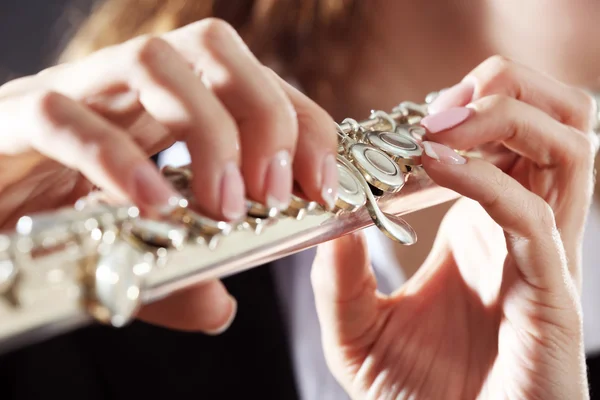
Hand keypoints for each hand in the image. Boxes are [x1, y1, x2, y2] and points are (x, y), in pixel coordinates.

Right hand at [0, 19, 337, 333]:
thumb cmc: (52, 224)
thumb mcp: (134, 252)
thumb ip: (179, 278)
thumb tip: (219, 308)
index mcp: (166, 110)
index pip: (255, 82)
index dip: (302, 125)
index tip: (322, 186)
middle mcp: (128, 89)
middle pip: (216, 49)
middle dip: (266, 116)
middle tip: (275, 194)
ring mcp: (74, 94)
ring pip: (155, 61)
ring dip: (209, 134)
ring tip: (222, 207)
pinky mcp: (18, 122)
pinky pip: (69, 117)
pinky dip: (120, 160)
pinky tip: (152, 206)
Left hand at [311, 56, 596, 399]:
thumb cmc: (415, 399)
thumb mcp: (359, 333)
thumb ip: (340, 281)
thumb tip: (331, 224)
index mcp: (484, 230)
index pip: (505, 141)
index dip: (468, 107)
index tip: (415, 110)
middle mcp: (524, 234)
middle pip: (555, 127)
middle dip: (508, 91)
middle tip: (447, 99)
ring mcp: (543, 260)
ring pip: (569, 152)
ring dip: (508, 117)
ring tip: (444, 119)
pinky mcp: (551, 296)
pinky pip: (531, 213)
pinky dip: (484, 178)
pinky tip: (433, 165)